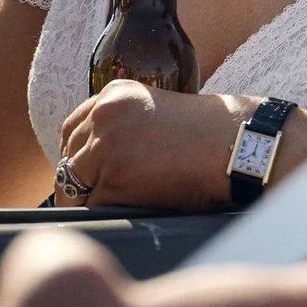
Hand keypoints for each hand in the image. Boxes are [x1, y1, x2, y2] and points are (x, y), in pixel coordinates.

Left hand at [53, 81, 238, 209]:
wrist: (239, 146)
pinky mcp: (115, 179)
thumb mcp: (158, 112)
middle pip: (68, 156)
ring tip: (118, 204)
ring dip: (90, 198)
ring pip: (74, 183)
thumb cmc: (210, 135)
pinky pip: (93, 206)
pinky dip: (106, 213)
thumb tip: (95, 161)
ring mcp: (107, 146)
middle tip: (98, 196)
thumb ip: (123, 126)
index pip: (73, 128)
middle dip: (80, 178)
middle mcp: (104, 115)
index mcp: (114, 94)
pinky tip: (130, 209)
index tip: (87, 172)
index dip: (78, 154)